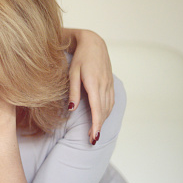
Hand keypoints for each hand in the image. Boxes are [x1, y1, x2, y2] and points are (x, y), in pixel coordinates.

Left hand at [67, 29, 113, 143]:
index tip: (93, 137)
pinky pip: (110, 101)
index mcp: (94, 84)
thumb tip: (71, 109)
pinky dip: (106, 112)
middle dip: (98, 126)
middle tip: (91, 139)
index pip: (97, 109)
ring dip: (103, 120)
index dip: (96, 125)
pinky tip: (101, 117)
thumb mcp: (72, 73)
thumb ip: (73, 92)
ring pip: (108, 107)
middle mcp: (104, 86)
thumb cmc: (80, 57)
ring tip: (95, 131)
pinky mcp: (110, 83)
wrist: (94, 43)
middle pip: (103, 111)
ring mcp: (109, 85)